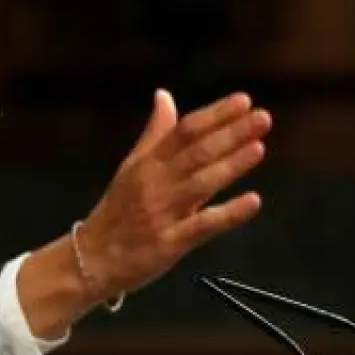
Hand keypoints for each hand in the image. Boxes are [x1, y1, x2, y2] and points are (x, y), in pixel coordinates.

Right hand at [77, 88, 270, 298]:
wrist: (91, 259)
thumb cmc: (118, 212)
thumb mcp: (131, 167)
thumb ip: (154, 133)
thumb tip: (164, 95)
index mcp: (148, 163)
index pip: (185, 131)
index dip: (215, 115)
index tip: (243, 101)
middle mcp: (155, 183)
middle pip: (196, 152)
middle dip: (231, 133)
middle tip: (263, 117)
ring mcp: (163, 213)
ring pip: (201, 183)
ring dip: (231, 165)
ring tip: (258, 147)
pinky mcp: (170, 242)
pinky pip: (202, 225)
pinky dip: (228, 213)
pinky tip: (252, 201)